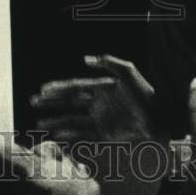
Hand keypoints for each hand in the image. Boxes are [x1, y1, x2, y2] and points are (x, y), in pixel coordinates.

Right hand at [31, 54, 158, 143]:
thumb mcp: (129, 73)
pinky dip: (70, 135)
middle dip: (51, 102)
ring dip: (56, 120)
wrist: (162, 120)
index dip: (58, 88)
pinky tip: (57, 135)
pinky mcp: (106, 135)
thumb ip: (109, 62)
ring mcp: (101, 120)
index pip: (75, 87)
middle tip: (33, 102)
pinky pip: (83, 135)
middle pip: (69, 102)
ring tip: (39, 122)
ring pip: (72, 120)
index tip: (42, 90)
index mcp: (102, 87)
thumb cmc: (147, 95)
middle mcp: (98, 103)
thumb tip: (85, 58)